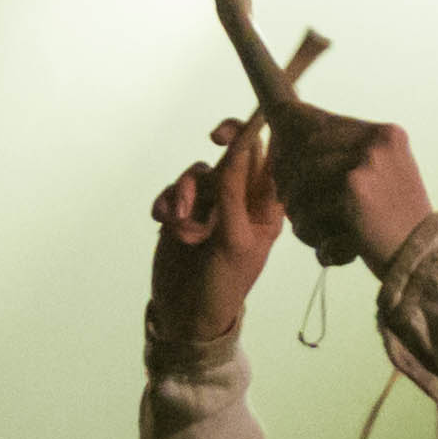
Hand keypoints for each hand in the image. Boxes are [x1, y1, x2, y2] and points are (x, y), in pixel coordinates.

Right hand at [152, 112, 286, 352]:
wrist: (185, 315)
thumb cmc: (222, 285)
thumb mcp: (233, 239)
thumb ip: (235, 191)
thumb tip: (243, 145)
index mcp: (267, 207)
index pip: (273, 161)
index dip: (264, 136)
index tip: (255, 123)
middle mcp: (241, 200)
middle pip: (236, 153)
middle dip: (224, 145)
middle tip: (215, 138)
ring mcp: (211, 205)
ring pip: (200, 172)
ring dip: (186, 189)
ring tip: (181, 219)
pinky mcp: (183, 213)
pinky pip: (174, 190)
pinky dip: (168, 202)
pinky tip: (164, 222)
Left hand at [202, 0, 427, 272]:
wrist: (426, 265)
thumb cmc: (374, 230)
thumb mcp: (339, 188)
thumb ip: (296, 159)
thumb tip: (221, 131)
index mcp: (368, 130)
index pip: (286, 84)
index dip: (246, 39)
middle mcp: (370, 134)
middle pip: (287, 153)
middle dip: (297, 193)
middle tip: (342, 215)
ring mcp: (363, 156)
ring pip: (293, 187)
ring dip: (309, 222)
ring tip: (348, 230)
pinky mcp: (354, 184)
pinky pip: (304, 213)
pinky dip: (320, 239)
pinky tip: (351, 242)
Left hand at [263, 108, 430, 271]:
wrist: (422, 256)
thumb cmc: (399, 222)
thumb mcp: (388, 175)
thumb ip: (357, 155)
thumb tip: (304, 136)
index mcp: (386, 134)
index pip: (326, 123)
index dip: (296, 138)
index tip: (280, 152)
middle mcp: (377, 142)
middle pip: (310, 145)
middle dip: (290, 170)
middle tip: (285, 196)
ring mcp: (365, 163)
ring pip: (305, 172)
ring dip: (295, 200)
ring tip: (300, 221)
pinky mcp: (353, 190)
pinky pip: (311, 202)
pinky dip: (306, 224)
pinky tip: (314, 240)